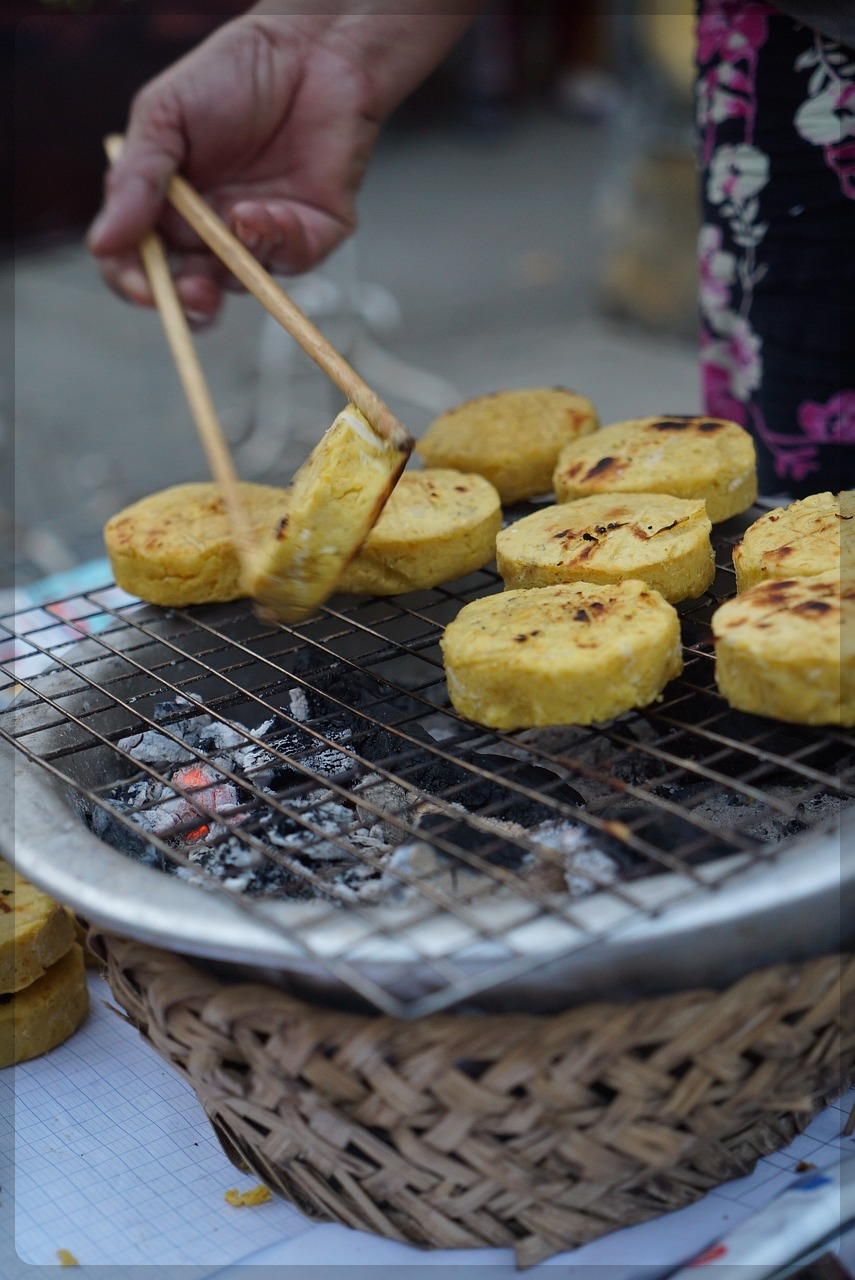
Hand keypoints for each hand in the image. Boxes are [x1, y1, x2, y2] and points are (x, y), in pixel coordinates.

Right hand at [87, 7, 475, 324]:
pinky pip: (292, 260)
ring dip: (238, 262)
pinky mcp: (310, 234)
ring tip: (240, 217)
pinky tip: (269, 210)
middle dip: (191, 302)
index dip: (137, 285)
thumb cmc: (230, 76)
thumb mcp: (164, 117)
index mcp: (168, 210)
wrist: (307, 50)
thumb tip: (101, 243)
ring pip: (244, 282)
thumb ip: (135, 180)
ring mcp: (262, 238)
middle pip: (192, 291)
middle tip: (195, 292)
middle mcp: (213, 233)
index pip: (141, 266)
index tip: (144, 290)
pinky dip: (278, 241)